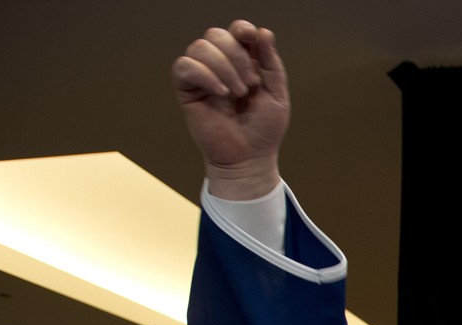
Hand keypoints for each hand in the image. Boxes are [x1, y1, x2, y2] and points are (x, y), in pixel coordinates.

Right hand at [172, 20, 289, 198]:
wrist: (250, 158)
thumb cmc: (264, 130)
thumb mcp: (276, 94)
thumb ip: (271, 63)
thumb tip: (263, 32)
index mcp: (243, 61)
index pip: (236, 30)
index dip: (242, 29)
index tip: (251, 39)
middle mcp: (221, 64)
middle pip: (217, 35)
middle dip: (237, 56)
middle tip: (251, 85)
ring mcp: (202, 76)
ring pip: (200, 47)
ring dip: (224, 67)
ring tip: (238, 93)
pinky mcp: (188, 91)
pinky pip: (185, 66)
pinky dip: (205, 75)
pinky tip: (221, 94)